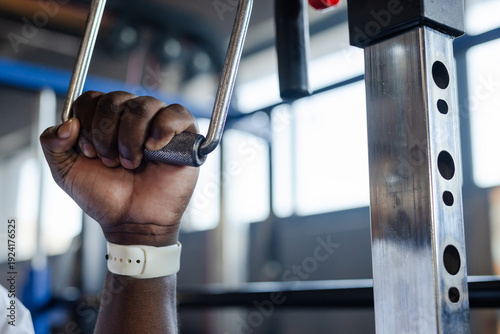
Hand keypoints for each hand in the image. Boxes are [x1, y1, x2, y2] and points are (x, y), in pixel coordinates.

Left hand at [40, 91, 198, 246]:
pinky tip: (153, 148)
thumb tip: (68, 123)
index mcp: (105, 121)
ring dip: (130, 137)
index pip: (91, 99)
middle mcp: (131, 117)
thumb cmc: (105, 197)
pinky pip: (176, 113)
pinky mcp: (184, 134)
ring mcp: (158, 124)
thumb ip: (53, 144)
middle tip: (110, 162)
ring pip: (143, 105)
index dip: (86, 123)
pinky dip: (163, 128)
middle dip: (106, 134)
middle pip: (115, 99)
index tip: (89, 153)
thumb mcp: (66, 172)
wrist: (133, 222)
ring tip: (131, 163)